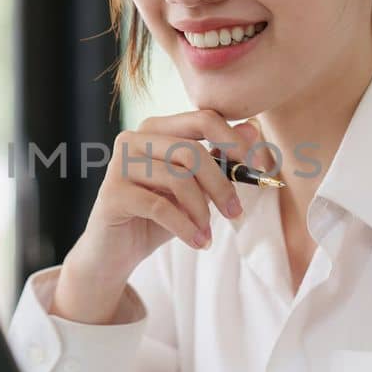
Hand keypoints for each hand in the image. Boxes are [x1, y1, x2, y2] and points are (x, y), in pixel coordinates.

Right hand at [53, 112, 261, 324]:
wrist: (113, 253)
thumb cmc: (156, 217)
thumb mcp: (195, 188)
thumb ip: (219, 158)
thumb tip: (253, 128)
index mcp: (156, 129)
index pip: (203, 119)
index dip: (236, 141)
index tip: (259, 167)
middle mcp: (133, 139)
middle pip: (191, 151)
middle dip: (221, 184)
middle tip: (236, 212)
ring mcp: (119, 164)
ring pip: (178, 179)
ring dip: (202, 211)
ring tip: (207, 232)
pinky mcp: (112, 193)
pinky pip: (160, 207)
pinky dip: (186, 227)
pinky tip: (197, 242)